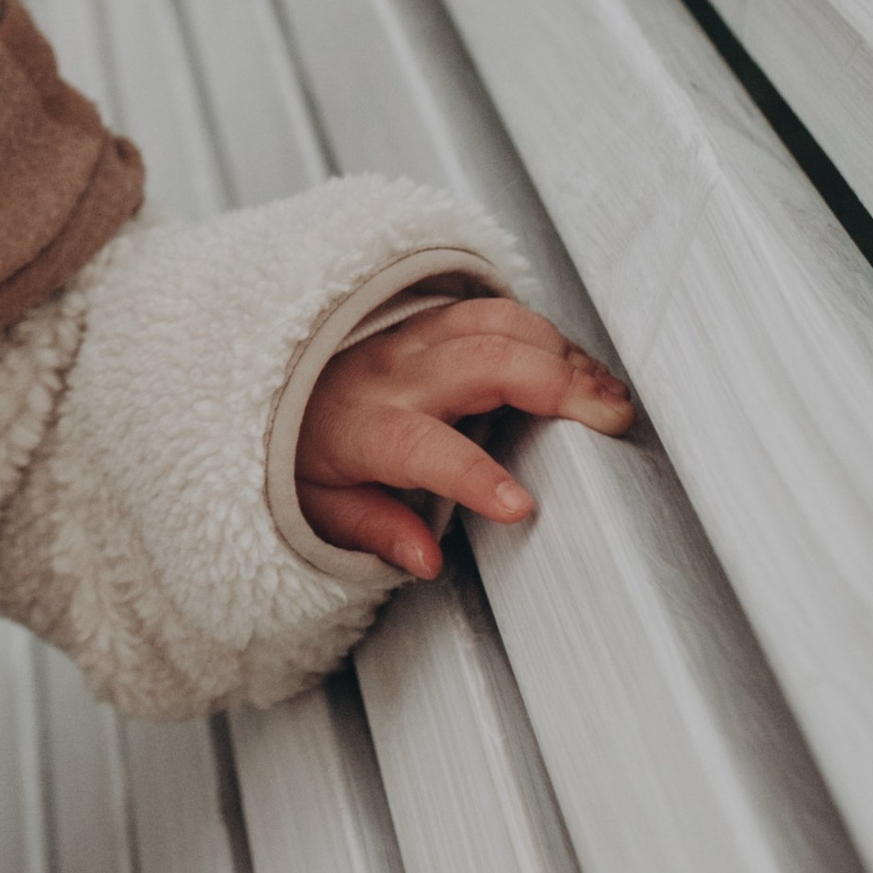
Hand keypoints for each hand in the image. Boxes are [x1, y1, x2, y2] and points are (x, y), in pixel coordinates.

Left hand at [296, 294, 633, 581]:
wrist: (262, 381)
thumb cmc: (298, 449)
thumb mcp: (315, 506)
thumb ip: (374, 531)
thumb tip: (424, 559)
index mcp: (365, 428)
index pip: (422, 448)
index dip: (473, 476)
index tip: (520, 505)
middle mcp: (394, 374)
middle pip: (483, 362)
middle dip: (556, 386)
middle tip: (610, 422)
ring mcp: (414, 337)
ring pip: (498, 323)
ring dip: (562, 353)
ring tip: (606, 396)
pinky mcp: (432, 320)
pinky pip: (497, 312)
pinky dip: (548, 337)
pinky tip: (578, 370)